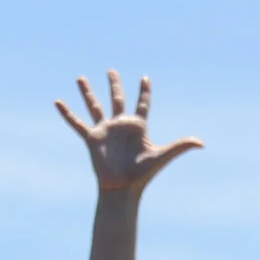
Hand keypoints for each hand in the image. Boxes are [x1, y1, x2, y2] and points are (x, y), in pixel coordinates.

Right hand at [56, 70, 202, 191]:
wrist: (122, 188)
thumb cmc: (142, 174)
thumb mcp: (163, 156)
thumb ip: (180, 146)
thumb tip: (202, 143)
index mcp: (137, 126)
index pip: (142, 104)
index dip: (144, 91)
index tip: (145, 78)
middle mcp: (120, 125)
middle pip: (117, 99)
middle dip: (115, 85)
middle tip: (111, 71)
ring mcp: (105, 130)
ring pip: (95, 106)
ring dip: (88, 92)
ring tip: (80, 78)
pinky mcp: (92, 138)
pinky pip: (77, 123)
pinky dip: (67, 113)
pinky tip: (57, 102)